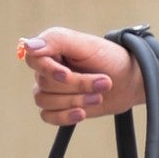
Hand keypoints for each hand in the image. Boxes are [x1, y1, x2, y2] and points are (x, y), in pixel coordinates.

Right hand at [18, 27, 142, 125]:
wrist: (131, 81)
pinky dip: (64, 117)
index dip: (49, 70)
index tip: (67, 74)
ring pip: (44, 101)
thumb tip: (27, 46)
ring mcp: (52, 89)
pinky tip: (82, 113)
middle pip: (45, 84)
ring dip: (74, 101)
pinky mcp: (59, 107)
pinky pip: (48, 116)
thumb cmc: (110, 59)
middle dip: (76, 86)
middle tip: (104, 83)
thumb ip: (57, 41)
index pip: (33, 60)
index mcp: (51, 49)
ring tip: (98, 97)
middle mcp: (47, 69)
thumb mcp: (87, 44)